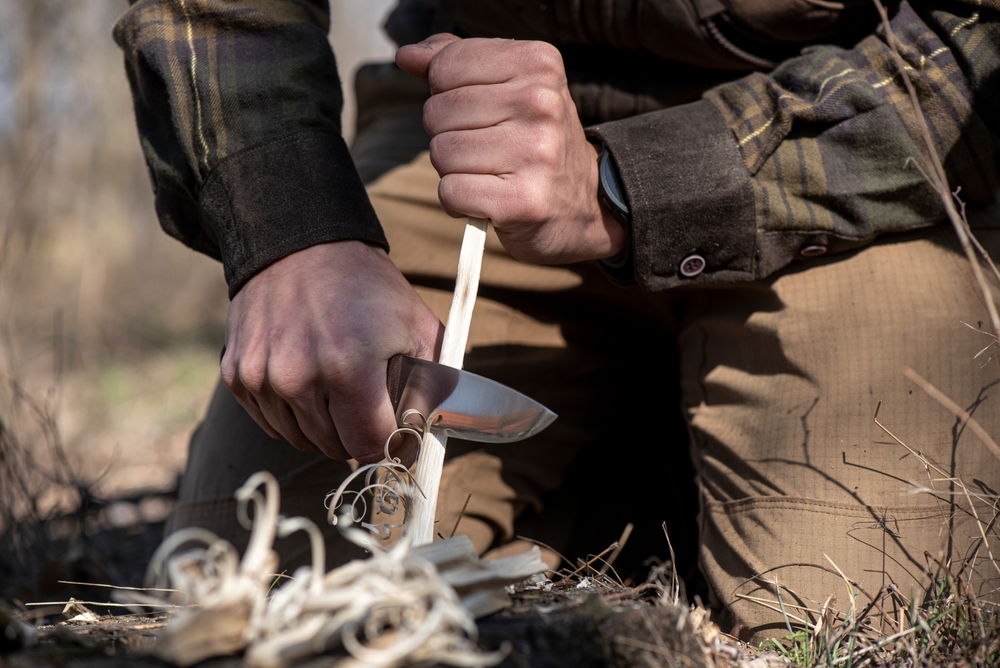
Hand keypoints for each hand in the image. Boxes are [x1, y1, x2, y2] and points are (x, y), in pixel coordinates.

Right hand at [221, 241, 443, 463]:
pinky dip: (293, 414)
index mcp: (348, 366)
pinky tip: (307, 380)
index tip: (396, 431)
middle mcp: (298, 377)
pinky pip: (272, 423)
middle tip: (368, 401)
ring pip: (302, 440)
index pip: (370, 445)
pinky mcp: (238, 376)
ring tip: (337, 385)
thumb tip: (426, 433)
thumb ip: (432, 384)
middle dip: (358, 432)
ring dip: (324, 425)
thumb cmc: (367, 286)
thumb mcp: (417, 325)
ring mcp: (263, 378)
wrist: (300, 244)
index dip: (389, 443)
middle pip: (336, 447)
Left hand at [396, 34, 625, 263]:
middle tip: (486, 150)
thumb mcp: (512, 88)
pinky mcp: (521, 201)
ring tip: (488, 174)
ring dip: (453, 171)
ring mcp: (534, 153)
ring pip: (441, 153)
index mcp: (538, 64)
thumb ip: (458, 63)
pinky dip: (458, 202)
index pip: (446, 66)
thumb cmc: (536, 143)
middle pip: (437, 112)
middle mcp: (541, 103)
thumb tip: (408, 55)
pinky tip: (486, 199)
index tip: (479, 113)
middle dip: (448, 135)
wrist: (587, 206)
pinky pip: (450, 192)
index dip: (446, 95)